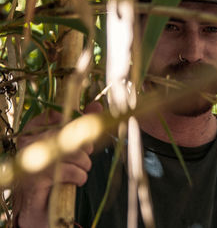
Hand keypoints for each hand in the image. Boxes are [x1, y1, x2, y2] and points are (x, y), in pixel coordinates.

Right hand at [16, 102, 101, 227]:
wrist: (41, 202)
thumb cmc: (57, 169)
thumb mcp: (69, 144)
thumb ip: (81, 123)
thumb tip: (96, 105)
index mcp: (33, 129)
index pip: (58, 115)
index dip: (77, 124)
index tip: (82, 135)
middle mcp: (29, 141)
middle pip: (69, 133)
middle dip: (85, 146)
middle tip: (84, 157)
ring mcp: (32, 159)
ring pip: (73, 152)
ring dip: (85, 163)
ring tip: (81, 170)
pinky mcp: (37, 178)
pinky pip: (70, 171)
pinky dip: (80, 176)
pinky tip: (77, 180)